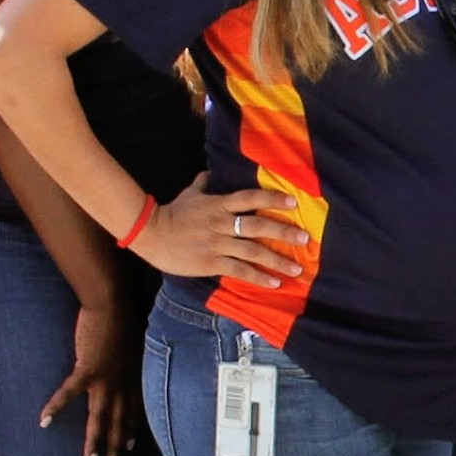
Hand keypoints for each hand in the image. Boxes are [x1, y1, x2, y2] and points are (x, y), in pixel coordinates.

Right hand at [43, 283, 148, 455]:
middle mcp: (122, 382)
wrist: (113, 303)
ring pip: (100, 416)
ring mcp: (105, 378)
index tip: (130, 446)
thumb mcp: (132, 340)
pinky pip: (69, 393)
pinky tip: (44, 421)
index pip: (132, 410)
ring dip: (94, 441)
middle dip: (117, 446)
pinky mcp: (88, 369)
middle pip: (119, 420)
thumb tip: (125, 356)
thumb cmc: (122, 316)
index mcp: (132, 376)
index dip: (130, 429)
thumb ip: (128, 354)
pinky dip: (57, 407)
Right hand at [137, 181, 313, 289]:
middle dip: (283, 232)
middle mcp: (221, 223)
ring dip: (276, 260)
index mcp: (218, 204)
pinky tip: (273, 283)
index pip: (249, 198)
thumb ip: (203, 184)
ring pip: (252, 251)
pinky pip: (239, 270)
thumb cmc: (172, 213)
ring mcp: (217, 243)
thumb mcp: (190, 194)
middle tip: (305, 239)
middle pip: (257, 226)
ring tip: (296, 269)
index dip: (272, 199)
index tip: (293, 203)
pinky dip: (257, 277)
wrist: (150, 234)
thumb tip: (210, 172)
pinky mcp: (211, 262)